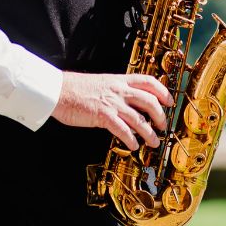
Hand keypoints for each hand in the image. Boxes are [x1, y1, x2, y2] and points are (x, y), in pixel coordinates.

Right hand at [51, 71, 172, 150]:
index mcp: (118, 80)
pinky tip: (132, 145)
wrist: (57, 90)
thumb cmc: (74, 88)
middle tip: (162, 126)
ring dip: (150, 133)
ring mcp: (112, 103)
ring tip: (153, 142)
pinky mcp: (103, 116)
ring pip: (140, 119)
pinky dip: (131, 140)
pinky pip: (124, 130)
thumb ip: (114, 90)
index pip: (148, 81)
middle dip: (161, 116)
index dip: (163, 91)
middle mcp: (119, 90)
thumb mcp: (100, 83)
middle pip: (150, 101)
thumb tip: (126, 101)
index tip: (169, 101)